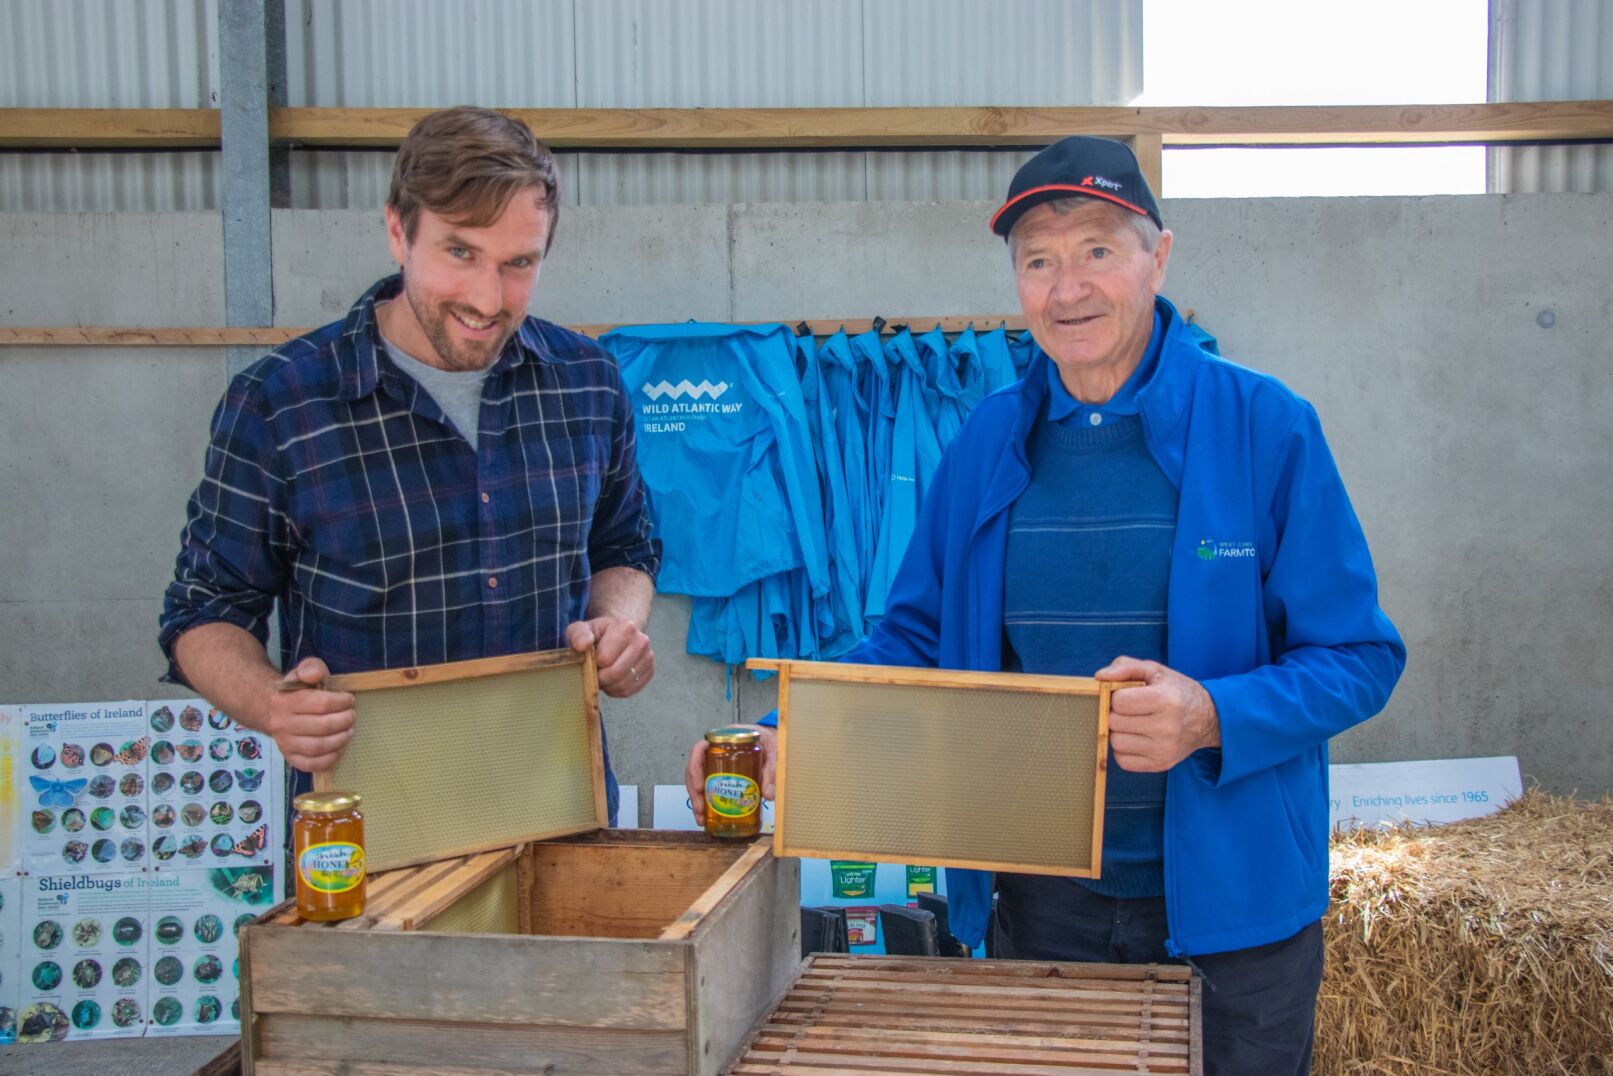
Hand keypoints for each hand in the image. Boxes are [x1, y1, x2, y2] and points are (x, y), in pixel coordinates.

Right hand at [267, 657, 355, 771]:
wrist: (272, 708)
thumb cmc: (296, 689)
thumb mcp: (303, 671)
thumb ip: (311, 668)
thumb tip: (315, 675)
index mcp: (286, 701)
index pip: (321, 704)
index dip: (341, 702)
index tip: (350, 699)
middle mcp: (282, 724)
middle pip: (321, 727)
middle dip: (344, 721)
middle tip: (352, 716)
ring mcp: (285, 743)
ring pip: (316, 747)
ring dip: (339, 740)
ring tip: (349, 731)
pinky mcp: (289, 756)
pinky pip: (309, 764)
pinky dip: (328, 759)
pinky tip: (339, 749)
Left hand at [566, 617, 653, 697]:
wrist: (617, 635)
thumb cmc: (596, 634)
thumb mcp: (580, 629)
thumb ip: (578, 635)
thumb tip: (583, 645)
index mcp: (626, 628)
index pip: (605, 659)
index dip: (593, 664)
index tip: (590, 660)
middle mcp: (642, 642)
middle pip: (616, 673)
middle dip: (600, 678)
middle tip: (593, 673)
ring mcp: (648, 657)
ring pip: (623, 684)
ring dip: (608, 686)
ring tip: (602, 677)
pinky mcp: (650, 671)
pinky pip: (630, 691)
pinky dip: (617, 691)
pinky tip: (611, 682)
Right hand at [685, 724, 776, 825]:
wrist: (774, 743)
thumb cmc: (771, 741)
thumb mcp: (774, 751)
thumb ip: (772, 770)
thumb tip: (768, 794)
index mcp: (726, 738)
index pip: (701, 747)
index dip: (695, 766)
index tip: (700, 785)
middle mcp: (717, 749)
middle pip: (696, 767)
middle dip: (694, 790)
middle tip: (700, 808)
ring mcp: (717, 762)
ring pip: (698, 779)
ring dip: (697, 798)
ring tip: (701, 817)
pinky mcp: (720, 774)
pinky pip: (707, 786)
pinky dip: (705, 801)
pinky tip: (706, 816)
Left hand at [1096, 657, 1219, 772]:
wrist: (1208, 718)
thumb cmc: (1176, 691)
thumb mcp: (1155, 670)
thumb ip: (1125, 667)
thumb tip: (1099, 677)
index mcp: (1166, 700)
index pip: (1119, 702)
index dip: (1117, 696)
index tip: (1127, 695)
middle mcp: (1167, 727)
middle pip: (1114, 723)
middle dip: (1116, 714)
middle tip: (1129, 710)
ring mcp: (1165, 749)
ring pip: (1116, 743)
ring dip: (1118, 732)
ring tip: (1133, 723)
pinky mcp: (1161, 765)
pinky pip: (1123, 761)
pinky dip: (1124, 749)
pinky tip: (1136, 738)